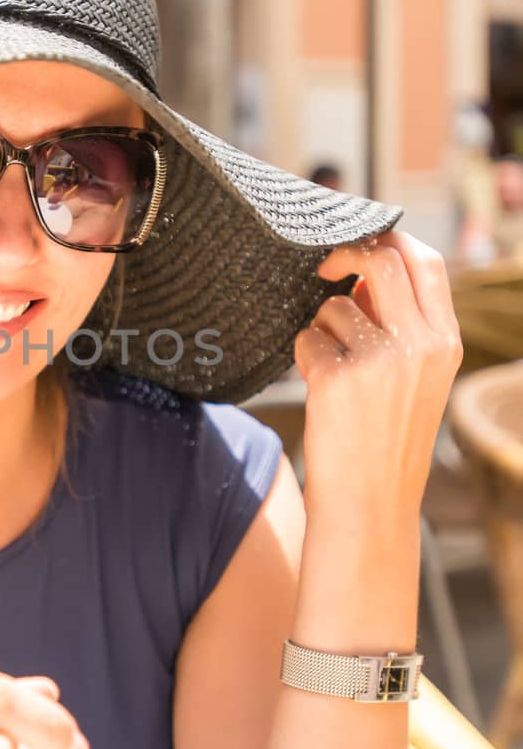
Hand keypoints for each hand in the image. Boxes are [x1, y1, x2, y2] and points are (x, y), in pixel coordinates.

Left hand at [294, 230, 463, 523]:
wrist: (369, 507)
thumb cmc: (385, 441)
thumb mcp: (416, 381)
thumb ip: (401, 326)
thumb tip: (361, 273)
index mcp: (444, 343)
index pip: (426, 262)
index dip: (390, 241)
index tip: (362, 247)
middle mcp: (419, 347)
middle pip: (382, 259)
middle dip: (346, 255)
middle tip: (324, 270)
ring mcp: (379, 362)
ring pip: (334, 305)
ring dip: (321, 327)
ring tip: (332, 370)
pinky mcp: (337, 380)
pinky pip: (307, 338)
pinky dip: (304, 356)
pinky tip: (319, 390)